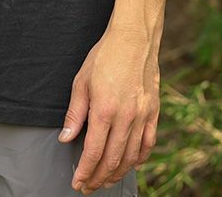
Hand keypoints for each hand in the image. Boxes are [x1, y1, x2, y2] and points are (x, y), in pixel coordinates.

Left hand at [58, 25, 159, 193]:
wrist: (133, 40)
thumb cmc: (104, 57)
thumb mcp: (81, 81)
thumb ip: (75, 113)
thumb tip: (66, 137)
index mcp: (105, 110)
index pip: (94, 152)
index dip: (85, 171)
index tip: (78, 182)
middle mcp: (127, 118)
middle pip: (113, 160)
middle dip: (99, 178)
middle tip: (89, 186)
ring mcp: (143, 117)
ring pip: (131, 157)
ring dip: (118, 173)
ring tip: (105, 179)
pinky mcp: (154, 113)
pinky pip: (148, 144)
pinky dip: (138, 159)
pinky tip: (129, 163)